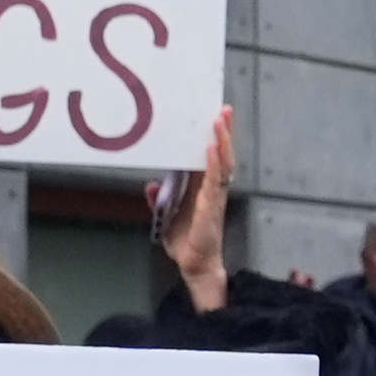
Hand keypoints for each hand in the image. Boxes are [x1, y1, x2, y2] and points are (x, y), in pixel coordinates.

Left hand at [158, 105, 232, 309]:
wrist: (194, 265)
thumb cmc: (185, 242)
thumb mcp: (165, 217)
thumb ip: (159, 200)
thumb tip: (151, 186)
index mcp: (202, 189)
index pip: (210, 158)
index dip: (214, 138)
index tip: (215, 118)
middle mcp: (212, 189)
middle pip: (222, 155)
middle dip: (225, 133)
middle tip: (224, 110)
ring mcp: (214, 197)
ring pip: (222, 164)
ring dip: (222, 142)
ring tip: (220, 122)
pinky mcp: (211, 207)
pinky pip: (215, 181)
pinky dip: (213, 164)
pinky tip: (211, 149)